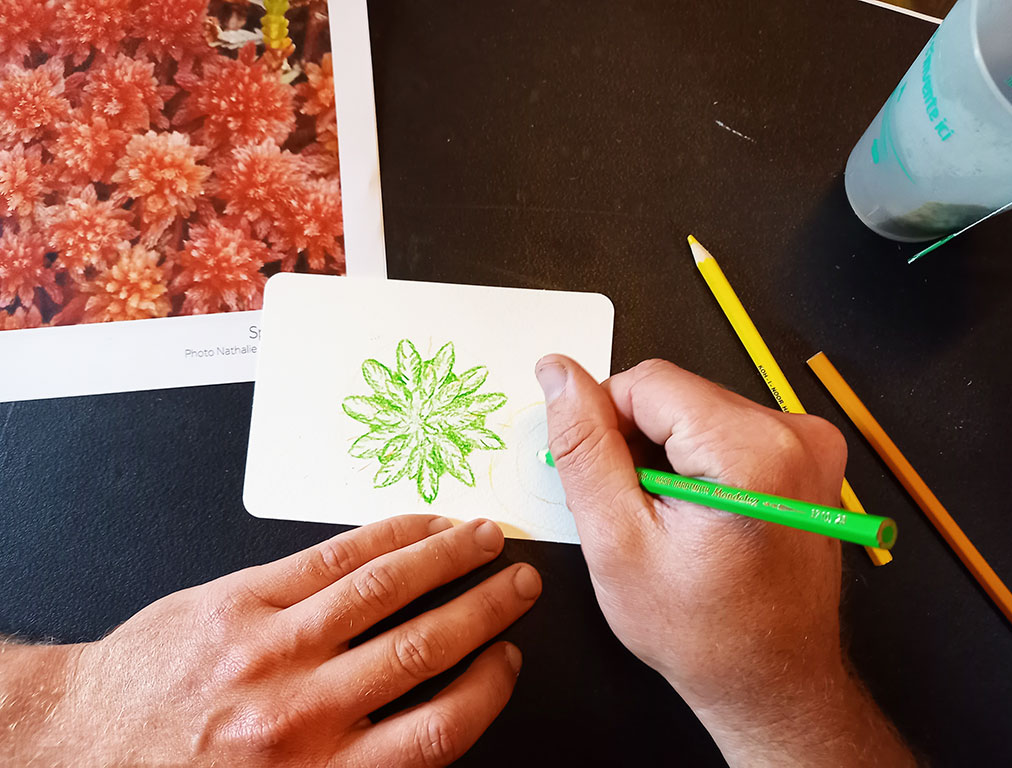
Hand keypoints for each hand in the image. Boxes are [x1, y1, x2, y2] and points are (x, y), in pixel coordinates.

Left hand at [0, 516, 541, 766]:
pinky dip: (387, 536)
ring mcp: (272, 647)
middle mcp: (302, 712)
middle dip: (484, 610)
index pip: (438, 728)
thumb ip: (358, 763)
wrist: (82, 747)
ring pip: (386, 591)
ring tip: (486, 540)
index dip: (487, 687)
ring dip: (449, 559)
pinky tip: (419, 526)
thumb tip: (435, 718)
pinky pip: (332, 558)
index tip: (505, 659)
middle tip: (520, 585)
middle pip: (424, 649)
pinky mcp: (241, 598)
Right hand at [537, 356, 913, 765]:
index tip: (599, 480)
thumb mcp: (617, 541)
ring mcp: (809, 442)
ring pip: (696, 410)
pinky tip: (694, 513)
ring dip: (664, 454)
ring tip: (665, 519)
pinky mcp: (807, 456)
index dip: (603, 423)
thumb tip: (558, 373)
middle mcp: (794, 432)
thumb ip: (584, 447)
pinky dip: (695, 461)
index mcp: (753, 449)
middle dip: (636, 442)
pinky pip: (725, 428)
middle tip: (632, 512)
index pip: (646, 381)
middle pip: (675, 395)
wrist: (774, 682)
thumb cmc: (704, 632)